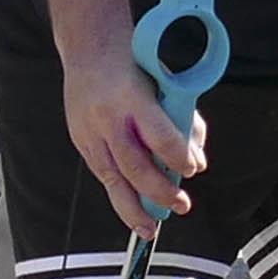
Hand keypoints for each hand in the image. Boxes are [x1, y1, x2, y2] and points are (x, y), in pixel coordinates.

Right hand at [65, 49, 203, 234]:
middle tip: (181, 205)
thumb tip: (197, 161)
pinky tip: (133, 207)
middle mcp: (109, 118)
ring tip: (151, 229)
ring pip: (113, 180)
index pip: (160, 138)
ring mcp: (90, 131)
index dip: (179, 158)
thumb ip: (183, 122)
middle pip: (136, 167)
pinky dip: (119, 192)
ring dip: (134, 208)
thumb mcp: (166, 84)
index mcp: (133, 98)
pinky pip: (102, 174)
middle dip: (160, 192)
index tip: (193, 170)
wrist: (89, 49)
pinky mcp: (80, 141)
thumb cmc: (135, 65)